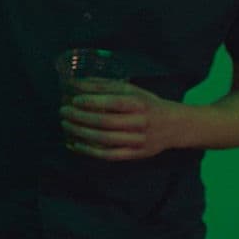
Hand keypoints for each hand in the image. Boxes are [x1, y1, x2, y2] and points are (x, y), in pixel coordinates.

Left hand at [59, 79, 186, 160]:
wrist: (175, 126)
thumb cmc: (147, 104)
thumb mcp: (131, 89)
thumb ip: (104, 85)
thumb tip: (75, 83)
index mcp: (140, 103)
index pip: (113, 102)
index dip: (91, 101)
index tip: (73, 99)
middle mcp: (141, 123)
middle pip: (106, 122)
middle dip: (80, 117)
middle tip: (63, 111)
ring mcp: (139, 141)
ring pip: (105, 140)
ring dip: (81, 133)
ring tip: (65, 125)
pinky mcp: (136, 154)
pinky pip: (110, 155)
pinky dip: (90, 151)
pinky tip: (76, 144)